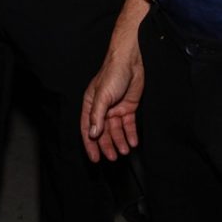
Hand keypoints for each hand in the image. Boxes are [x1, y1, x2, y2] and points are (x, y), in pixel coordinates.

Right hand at [80, 38, 143, 162]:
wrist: (129, 62)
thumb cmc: (111, 74)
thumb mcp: (102, 96)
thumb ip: (97, 116)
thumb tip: (92, 134)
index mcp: (91, 105)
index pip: (88, 129)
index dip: (90, 144)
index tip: (95, 158)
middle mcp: (102, 109)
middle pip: (103, 133)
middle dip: (107, 146)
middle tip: (113, 157)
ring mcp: (115, 109)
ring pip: (116, 131)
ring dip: (120, 141)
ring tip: (125, 151)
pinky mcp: (128, 108)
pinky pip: (128, 125)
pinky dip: (130, 134)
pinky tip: (133, 142)